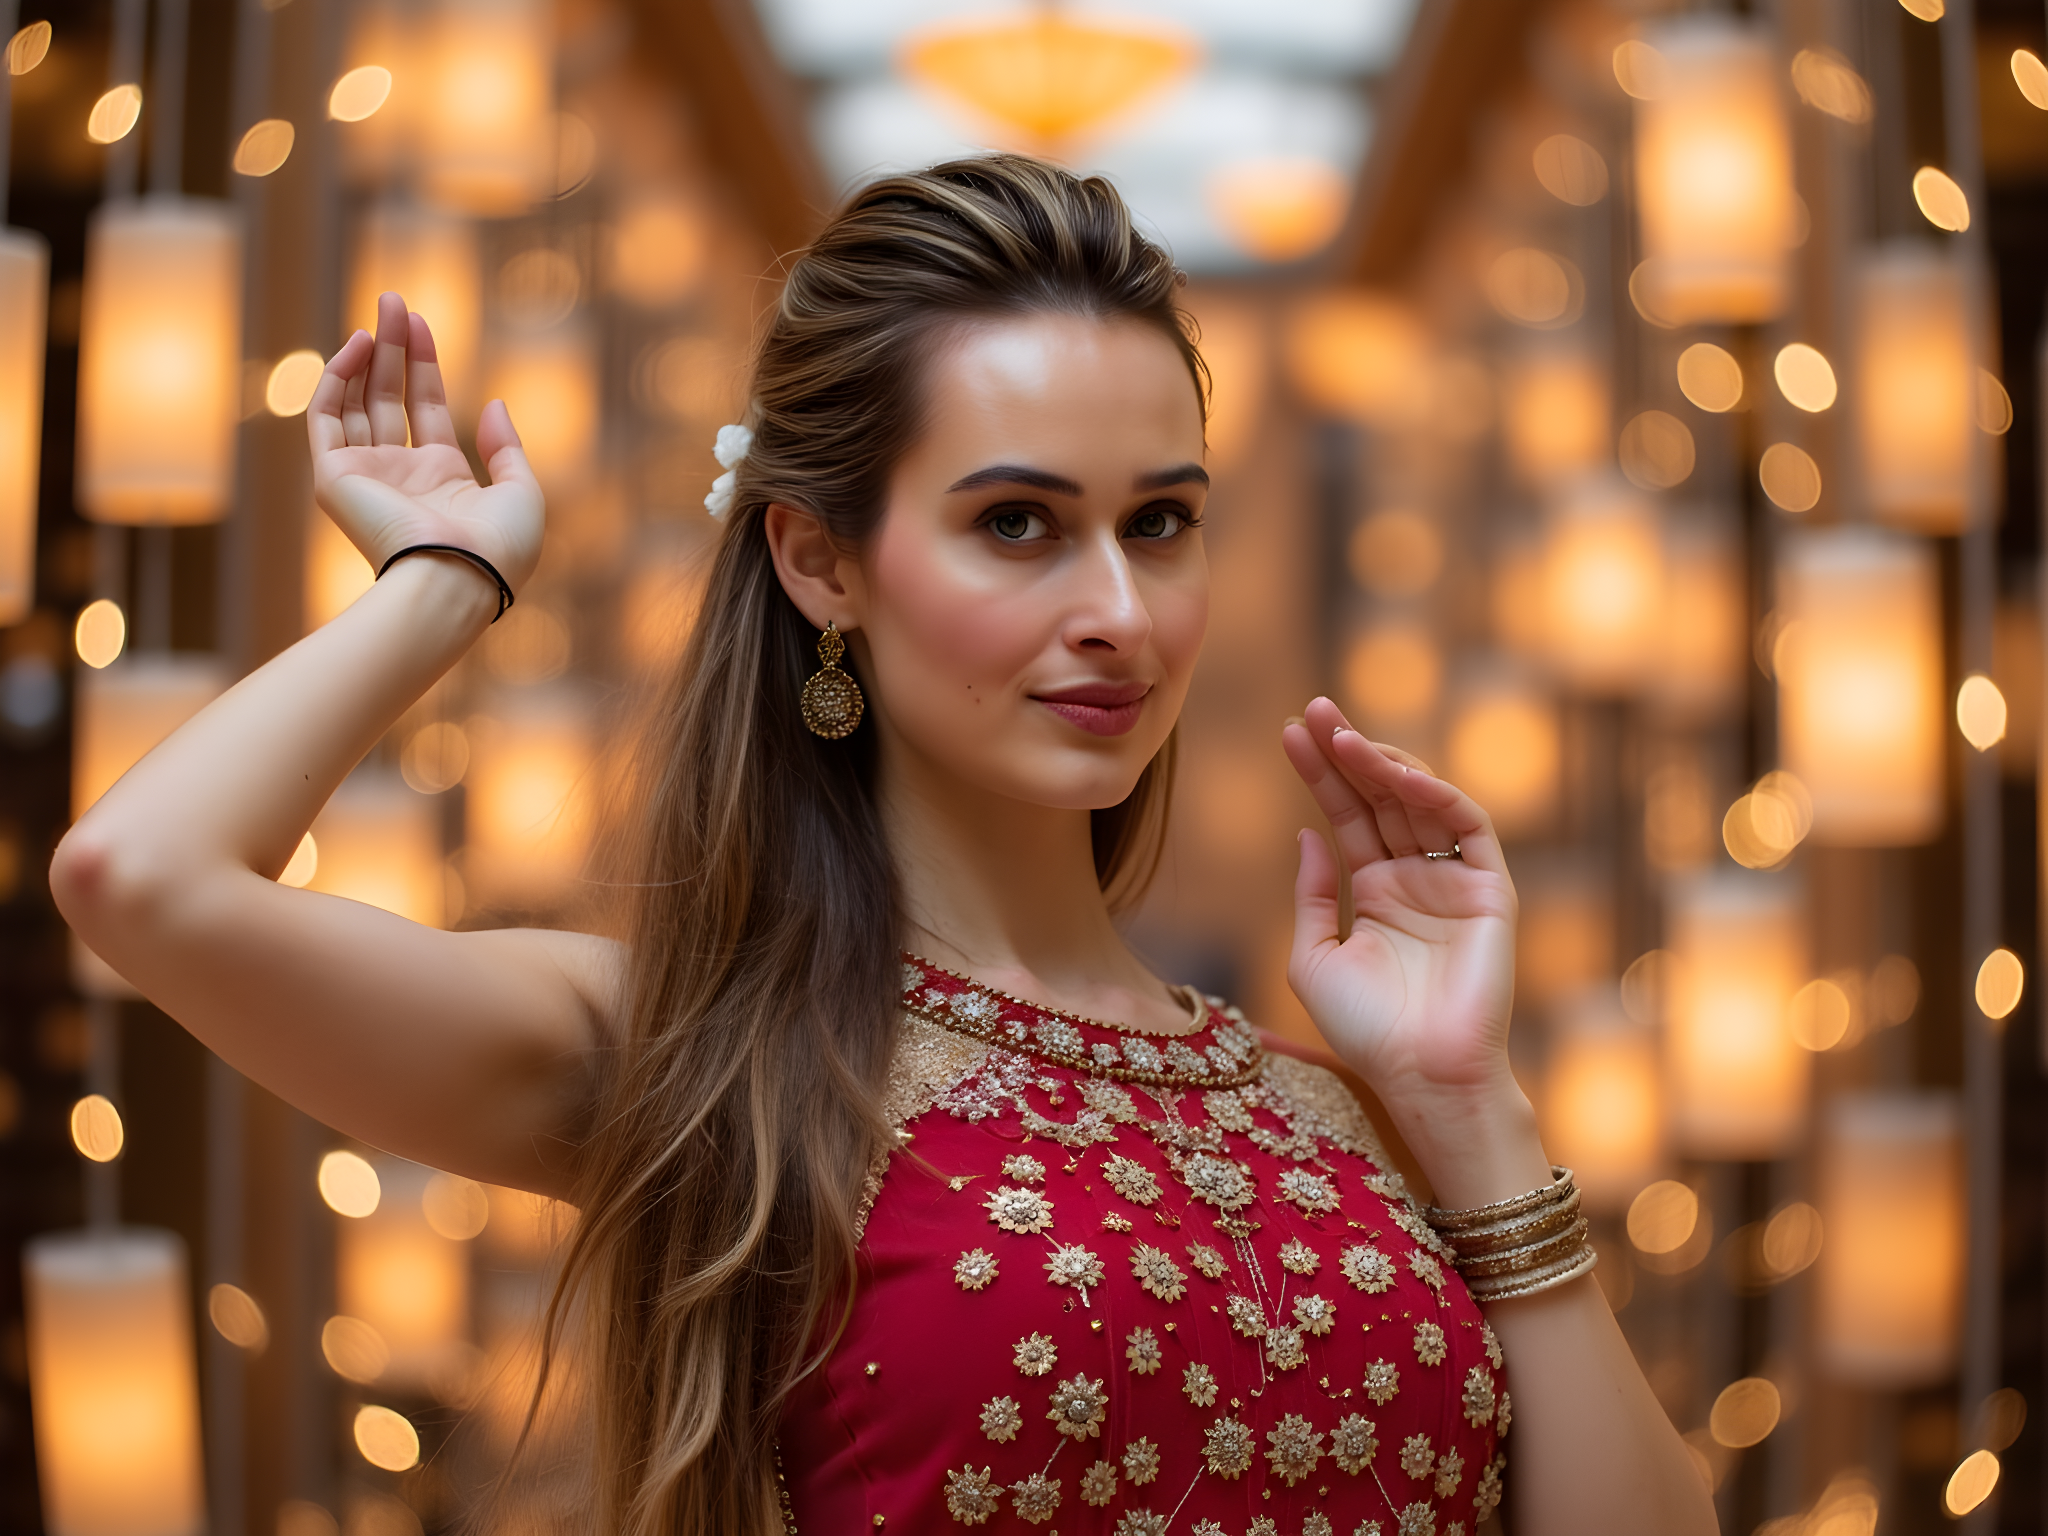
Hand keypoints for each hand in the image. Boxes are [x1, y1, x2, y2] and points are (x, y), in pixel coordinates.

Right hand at [308, 291, 543, 596]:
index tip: (421, 323)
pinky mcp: (335, 478)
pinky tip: (356, 345)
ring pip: (357, 401)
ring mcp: (365, 476)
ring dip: (366, 354)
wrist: (458, 579)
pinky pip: (325, 419)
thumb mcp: (522, 492)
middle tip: (394, 301)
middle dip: (391, 349)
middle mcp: (399, 475)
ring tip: (383, 309)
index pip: (425, 408)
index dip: (423, 365)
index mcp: (441, 479)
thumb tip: (494, 404)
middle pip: (388, 397)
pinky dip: (335, 380)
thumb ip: (509, 449)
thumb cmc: (498, 547)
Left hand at [1282, 696, 1521, 1121]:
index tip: (1288, 733)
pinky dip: (1436, 794)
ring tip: (1341, 735)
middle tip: (1313, 710)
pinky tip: (1396, 774)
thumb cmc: (1367, 1031)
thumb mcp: (1313, 958)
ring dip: (1383, 764)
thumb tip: (1306, 833)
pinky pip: (1467, 827)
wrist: (1421, 1076)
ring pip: (1420, 802)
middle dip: (1347, 752)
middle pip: (1380, 798)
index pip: (1346, 817)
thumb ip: (1311, 895)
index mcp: (1376, 892)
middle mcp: (1416, 879)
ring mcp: (1453, 882)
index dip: (1320, 774)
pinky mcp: (1491, 891)